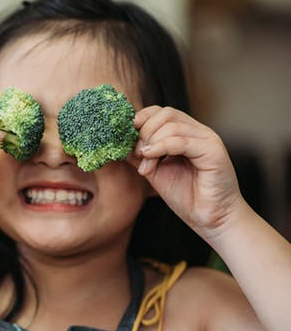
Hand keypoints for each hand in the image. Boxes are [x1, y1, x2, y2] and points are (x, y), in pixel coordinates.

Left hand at [132, 106, 245, 241]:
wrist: (210, 218)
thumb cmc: (186, 196)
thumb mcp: (154, 171)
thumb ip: (140, 155)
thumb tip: (118, 143)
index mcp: (186, 133)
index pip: (161, 112)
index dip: (142, 118)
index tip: (127, 134)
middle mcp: (198, 132)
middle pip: (166, 114)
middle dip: (145, 131)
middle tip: (138, 154)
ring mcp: (207, 139)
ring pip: (172, 126)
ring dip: (151, 144)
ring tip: (146, 166)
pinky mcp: (213, 151)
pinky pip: (182, 141)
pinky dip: (161, 147)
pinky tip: (150, 158)